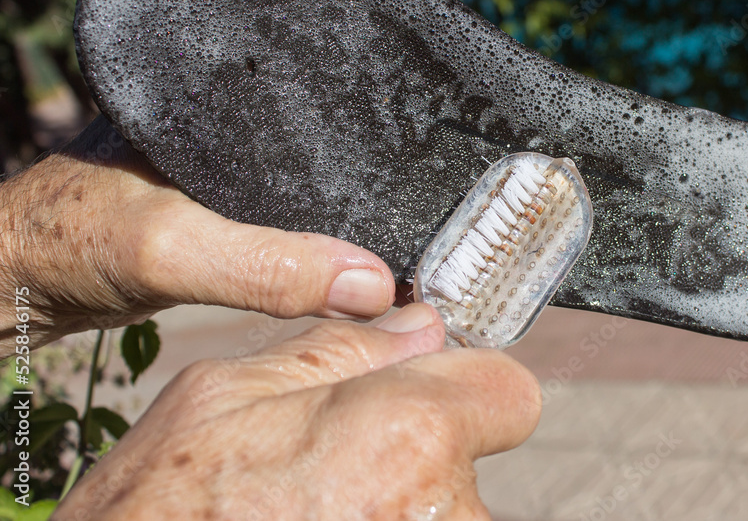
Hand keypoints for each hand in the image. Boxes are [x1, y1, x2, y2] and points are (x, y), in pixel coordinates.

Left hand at [0, 0, 452, 354]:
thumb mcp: (164, 249)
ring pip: (324, 64)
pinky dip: (366, 128)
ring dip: (382, 62)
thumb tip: (375, 281)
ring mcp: (239, 113)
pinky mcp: (248, 159)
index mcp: (199, 51)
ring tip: (443, 78)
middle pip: (321, 4)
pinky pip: (321, 124)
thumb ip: (260, 267)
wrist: (36, 278)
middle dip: (390, 0)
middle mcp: (224, 68)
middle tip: (450, 24)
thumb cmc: (73, 241)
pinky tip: (400, 153)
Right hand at [53, 303, 541, 519]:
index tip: (425, 405)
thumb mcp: (220, 397)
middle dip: (423, 457)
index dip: (465, 390)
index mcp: (407, 434)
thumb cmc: (156, 512)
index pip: (509, 392)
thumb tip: (418, 327)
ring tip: (312, 513)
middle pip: (473, 461)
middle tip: (333, 476)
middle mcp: (442, 512)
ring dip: (400, 509)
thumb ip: (337, 350)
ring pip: (447, 512)